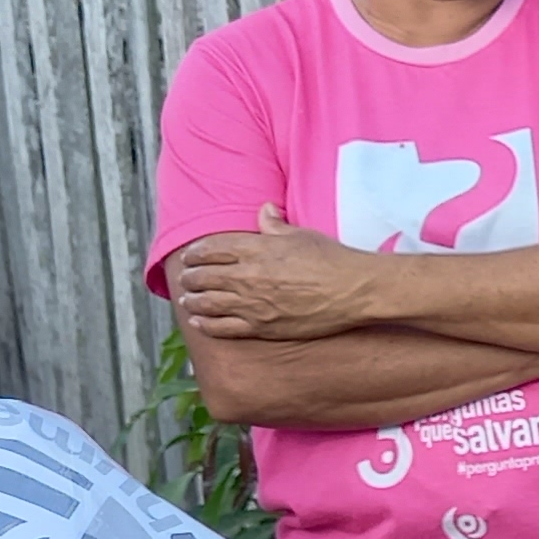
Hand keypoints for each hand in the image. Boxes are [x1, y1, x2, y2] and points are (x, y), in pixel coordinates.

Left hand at [168, 210, 386, 342]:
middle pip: (205, 276)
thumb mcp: (301, 234)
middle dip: (191, 277)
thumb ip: (275, 225)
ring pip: (209, 303)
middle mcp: (248, 276)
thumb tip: (264, 210)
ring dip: (193, 301)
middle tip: (186, 279)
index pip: (213, 249)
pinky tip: (199, 324)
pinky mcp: (262, 327)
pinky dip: (207, 326)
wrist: (353, 290)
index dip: (197, 252)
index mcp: (256, 249)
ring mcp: (253, 304)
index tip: (190, 255)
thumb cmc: (331, 259)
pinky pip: (225, 328)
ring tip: (187, 300)